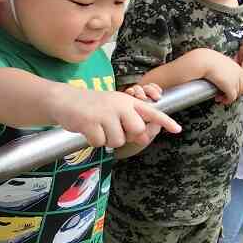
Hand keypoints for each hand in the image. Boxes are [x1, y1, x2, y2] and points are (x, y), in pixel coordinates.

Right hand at [48, 86, 180, 148]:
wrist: (64, 100)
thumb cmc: (93, 107)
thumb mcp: (115, 109)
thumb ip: (130, 121)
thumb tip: (145, 137)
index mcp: (127, 101)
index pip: (150, 111)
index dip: (165, 121)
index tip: (178, 129)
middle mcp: (119, 105)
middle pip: (136, 131)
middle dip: (126, 136)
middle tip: (112, 128)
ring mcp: (105, 113)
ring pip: (118, 140)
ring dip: (107, 139)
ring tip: (98, 127)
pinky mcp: (90, 122)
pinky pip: (100, 143)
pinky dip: (94, 141)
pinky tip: (88, 130)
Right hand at [203, 50, 242, 103]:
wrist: (205, 61)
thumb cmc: (211, 61)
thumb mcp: (224, 64)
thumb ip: (229, 72)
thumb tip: (228, 80)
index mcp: (240, 68)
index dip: (238, 88)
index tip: (230, 90)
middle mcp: (240, 75)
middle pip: (242, 90)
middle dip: (233, 94)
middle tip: (223, 94)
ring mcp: (236, 81)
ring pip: (237, 95)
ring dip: (228, 97)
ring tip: (219, 96)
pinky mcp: (230, 88)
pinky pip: (231, 98)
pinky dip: (226, 100)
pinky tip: (218, 98)